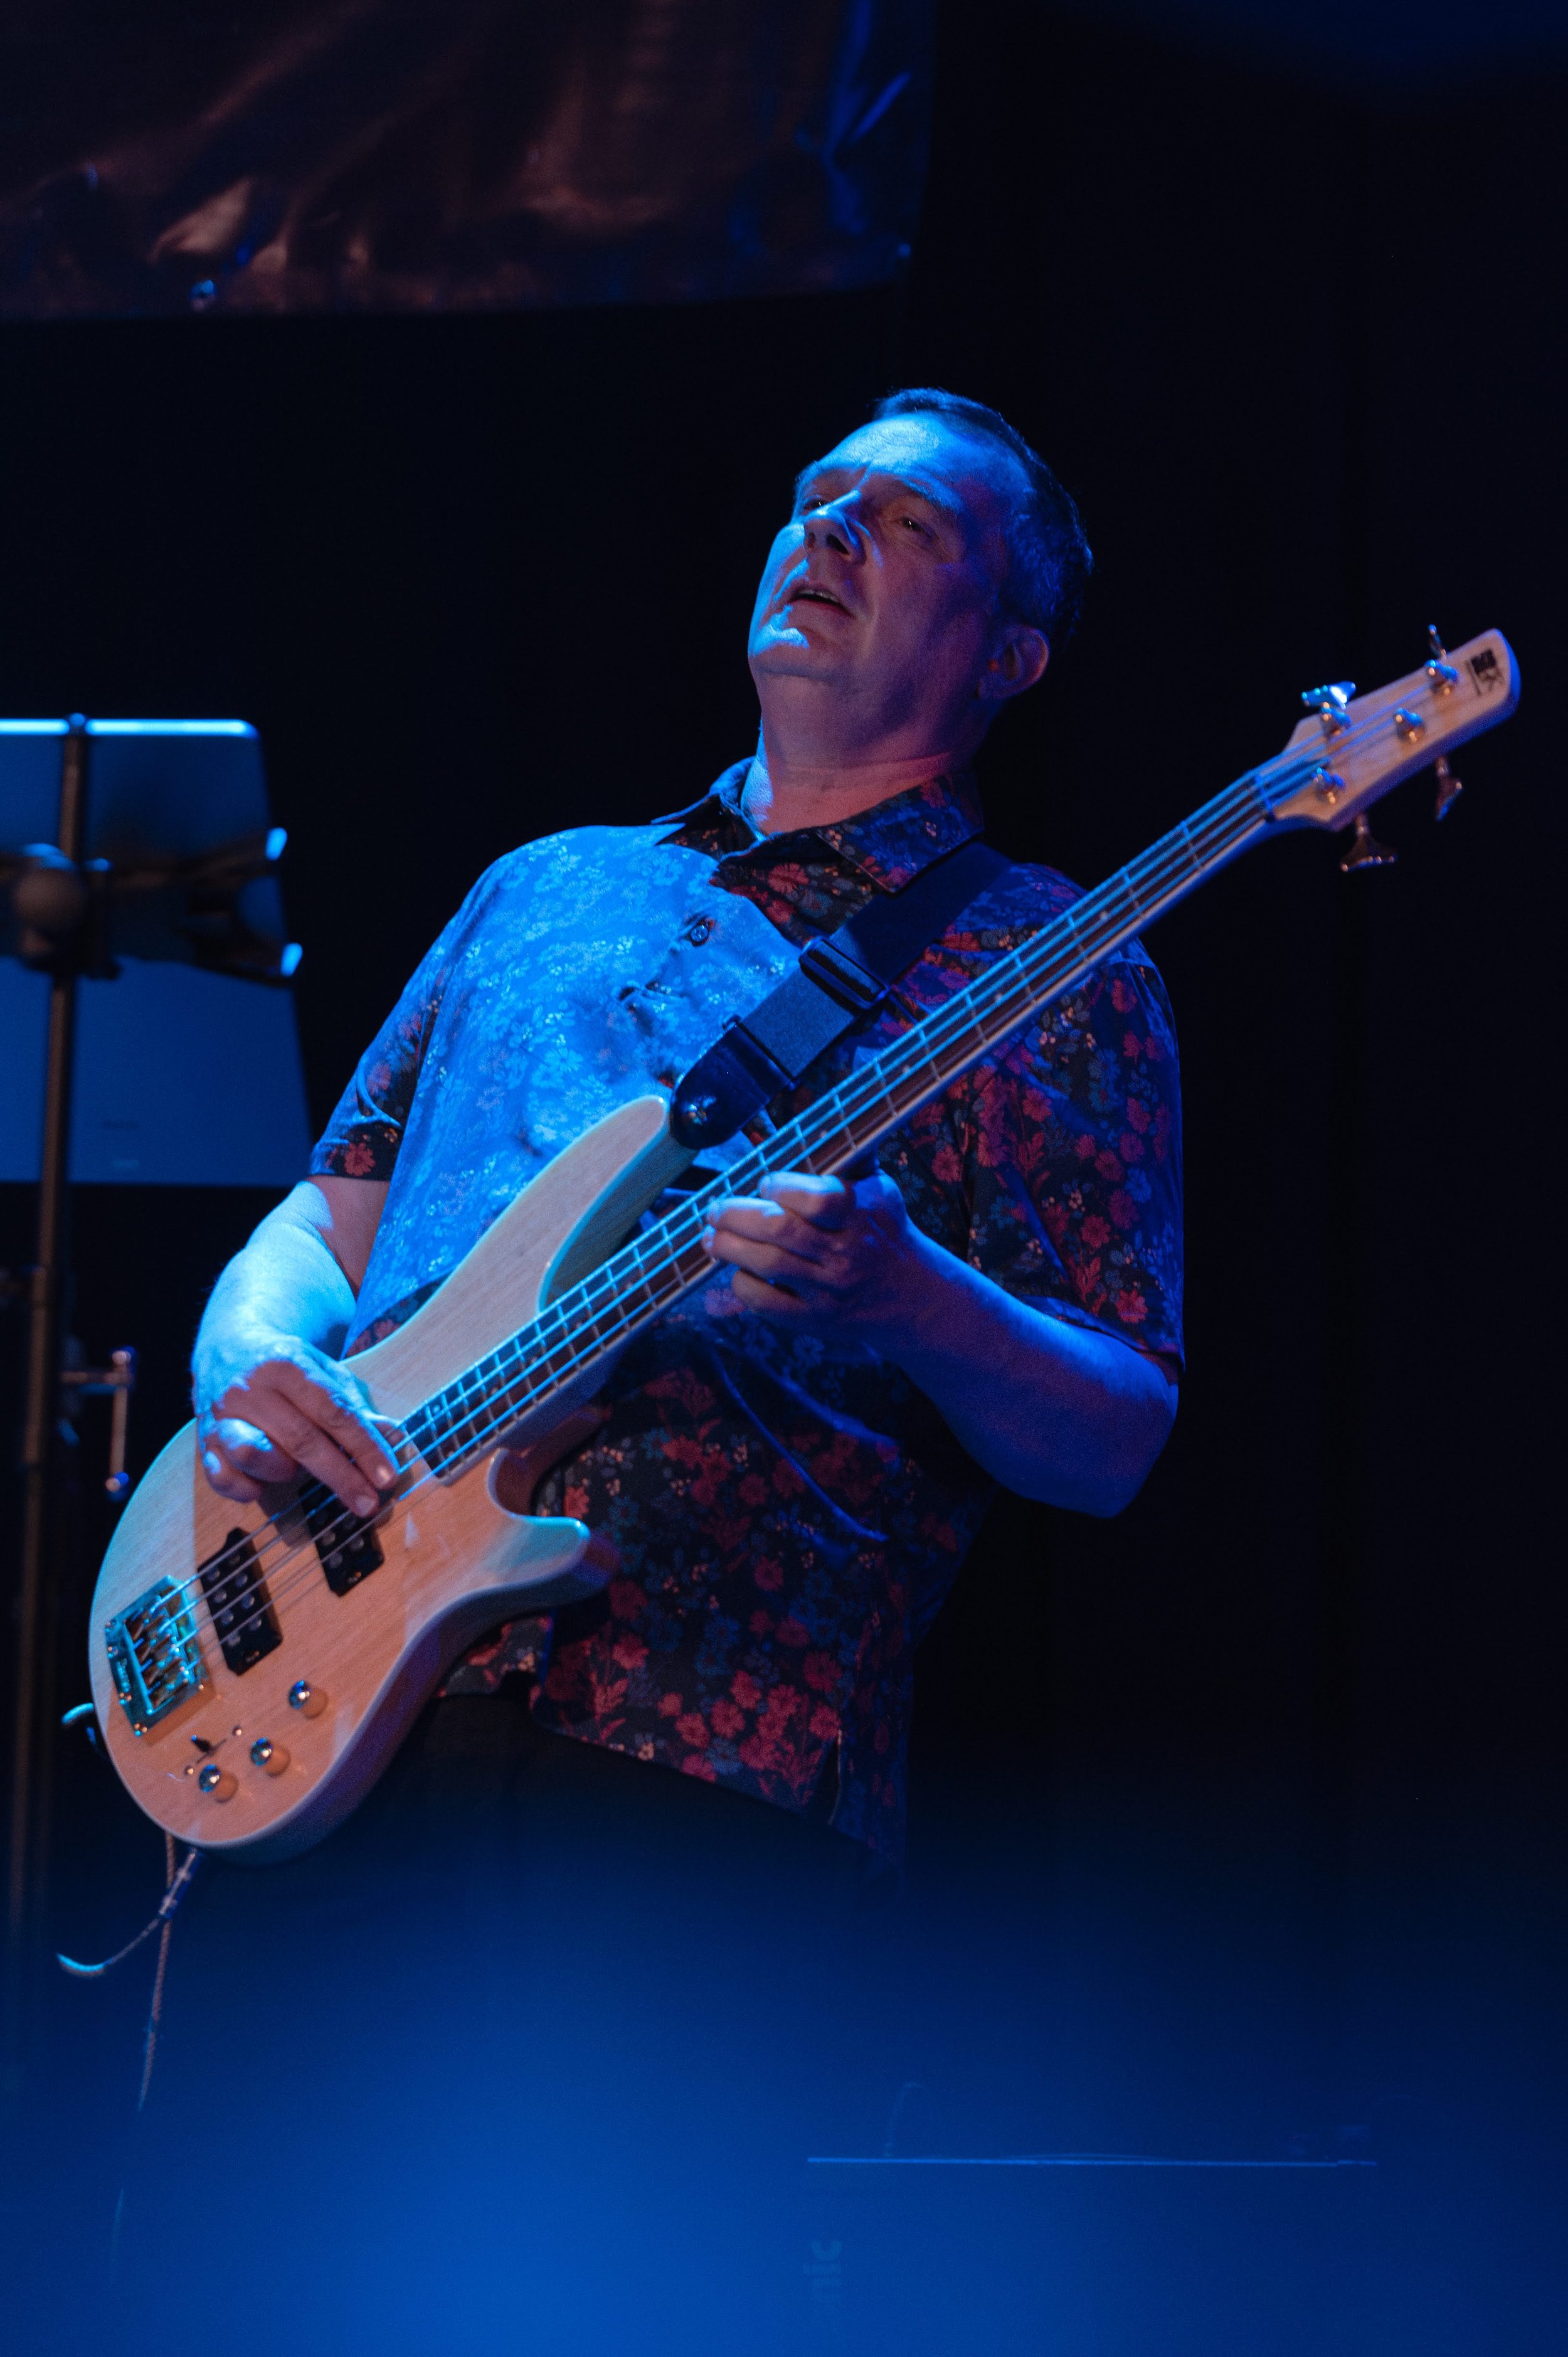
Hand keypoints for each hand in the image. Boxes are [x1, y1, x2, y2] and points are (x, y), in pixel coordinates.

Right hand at [194, 1326, 400, 1516]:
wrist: (229, 1345)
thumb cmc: (288, 1367)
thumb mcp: (325, 1372)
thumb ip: (355, 1404)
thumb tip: (394, 1434)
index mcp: (287, 1365)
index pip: (333, 1412)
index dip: (363, 1447)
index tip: (387, 1478)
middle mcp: (251, 1388)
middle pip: (301, 1439)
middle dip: (340, 1476)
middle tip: (368, 1504)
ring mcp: (222, 1415)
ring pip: (250, 1453)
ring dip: (282, 1471)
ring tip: (295, 1470)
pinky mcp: (202, 1440)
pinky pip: (220, 1477)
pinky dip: (244, 1488)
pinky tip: (262, 1485)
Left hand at [700, 1167, 932, 1345]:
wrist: (913, 1296)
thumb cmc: (885, 1232)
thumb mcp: (880, 1190)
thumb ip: (849, 1159)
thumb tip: (820, 1119)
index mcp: (862, 1214)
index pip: (817, 1200)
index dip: (781, 1188)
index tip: (765, 1184)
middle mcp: (846, 1253)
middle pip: (780, 1230)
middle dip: (736, 1215)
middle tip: (715, 1209)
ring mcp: (829, 1290)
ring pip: (768, 1264)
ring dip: (729, 1247)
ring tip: (711, 1237)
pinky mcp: (815, 1320)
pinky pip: (767, 1304)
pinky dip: (743, 1285)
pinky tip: (738, 1271)